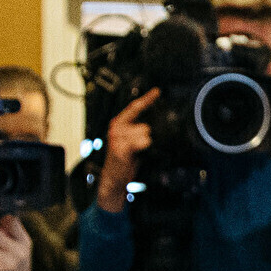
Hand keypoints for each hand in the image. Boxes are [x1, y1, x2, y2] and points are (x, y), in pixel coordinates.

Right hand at [98, 90, 157, 211]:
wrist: (113, 179)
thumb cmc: (124, 160)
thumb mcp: (132, 142)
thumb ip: (139, 130)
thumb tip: (153, 123)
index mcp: (119, 123)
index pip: (134, 107)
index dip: (147, 99)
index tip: (157, 91)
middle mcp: (116, 128)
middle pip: (144, 124)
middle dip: (147, 135)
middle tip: (142, 147)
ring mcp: (117, 138)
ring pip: (144, 132)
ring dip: (146, 143)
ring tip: (137, 152)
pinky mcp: (120, 148)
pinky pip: (140, 142)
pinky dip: (143, 146)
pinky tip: (140, 150)